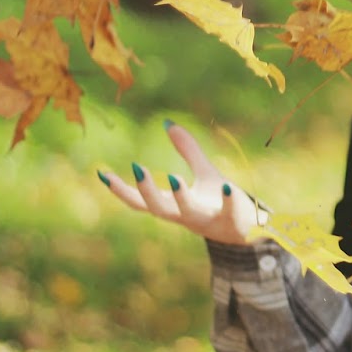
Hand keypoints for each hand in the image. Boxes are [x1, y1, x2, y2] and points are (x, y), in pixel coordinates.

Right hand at [97, 121, 259, 245]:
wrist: (249, 229)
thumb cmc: (220, 202)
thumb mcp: (203, 173)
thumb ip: (187, 151)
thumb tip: (168, 123)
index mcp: (174, 205)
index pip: (140, 201)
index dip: (121, 189)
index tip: (102, 173)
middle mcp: (186, 215)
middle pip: (158, 209)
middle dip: (146, 191)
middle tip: (137, 168)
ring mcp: (208, 220)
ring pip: (188, 214)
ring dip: (180, 197)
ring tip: (175, 177)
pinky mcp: (232, 221)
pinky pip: (228, 212)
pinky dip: (228, 201)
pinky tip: (227, 187)